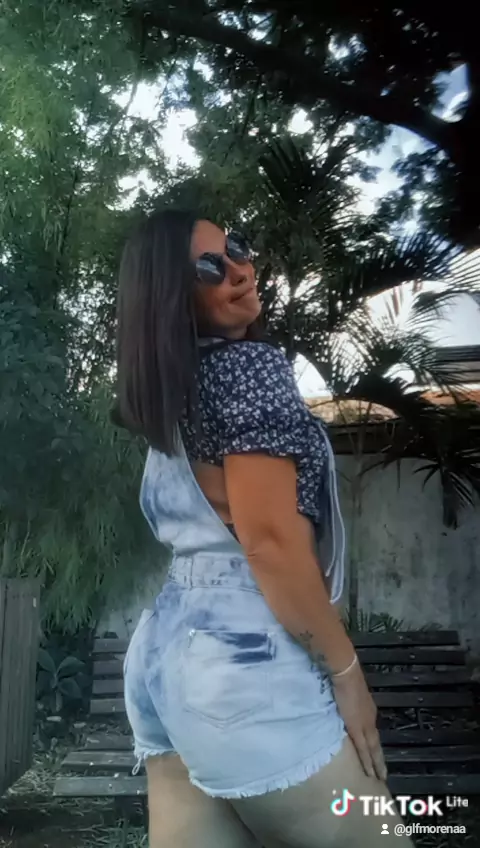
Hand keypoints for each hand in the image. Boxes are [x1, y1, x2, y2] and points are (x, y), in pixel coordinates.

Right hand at [332, 662, 386, 781]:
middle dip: (379, 760)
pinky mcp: (358, 729)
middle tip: (382, 775)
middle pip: (376, 744)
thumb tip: (345, 710)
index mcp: (368, 711)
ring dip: (376, 763)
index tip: (377, 758)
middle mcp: (370, 719)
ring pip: (373, 749)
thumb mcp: (349, 693)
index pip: (372, 733)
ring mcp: (366, 725)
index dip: (374, 746)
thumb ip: (349, 704)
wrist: (346, 674)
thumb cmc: (345, 679)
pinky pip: (364, 749)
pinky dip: (368, 762)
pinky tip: (371, 772)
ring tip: (379, 777)